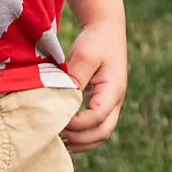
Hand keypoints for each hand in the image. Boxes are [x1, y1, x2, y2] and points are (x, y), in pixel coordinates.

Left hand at [62, 17, 126, 150]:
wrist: (106, 28)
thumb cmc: (96, 40)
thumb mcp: (84, 55)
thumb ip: (75, 78)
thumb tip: (63, 102)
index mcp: (114, 90)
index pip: (98, 117)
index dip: (77, 124)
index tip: (57, 120)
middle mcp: (116, 101)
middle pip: (103, 133)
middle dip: (79, 139)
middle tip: (55, 135)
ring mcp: (111, 104)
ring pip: (100, 134)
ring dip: (81, 142)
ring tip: (57, 141)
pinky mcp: (102, 103)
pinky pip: (95, 127)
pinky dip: (81, 135)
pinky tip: (63, 134)